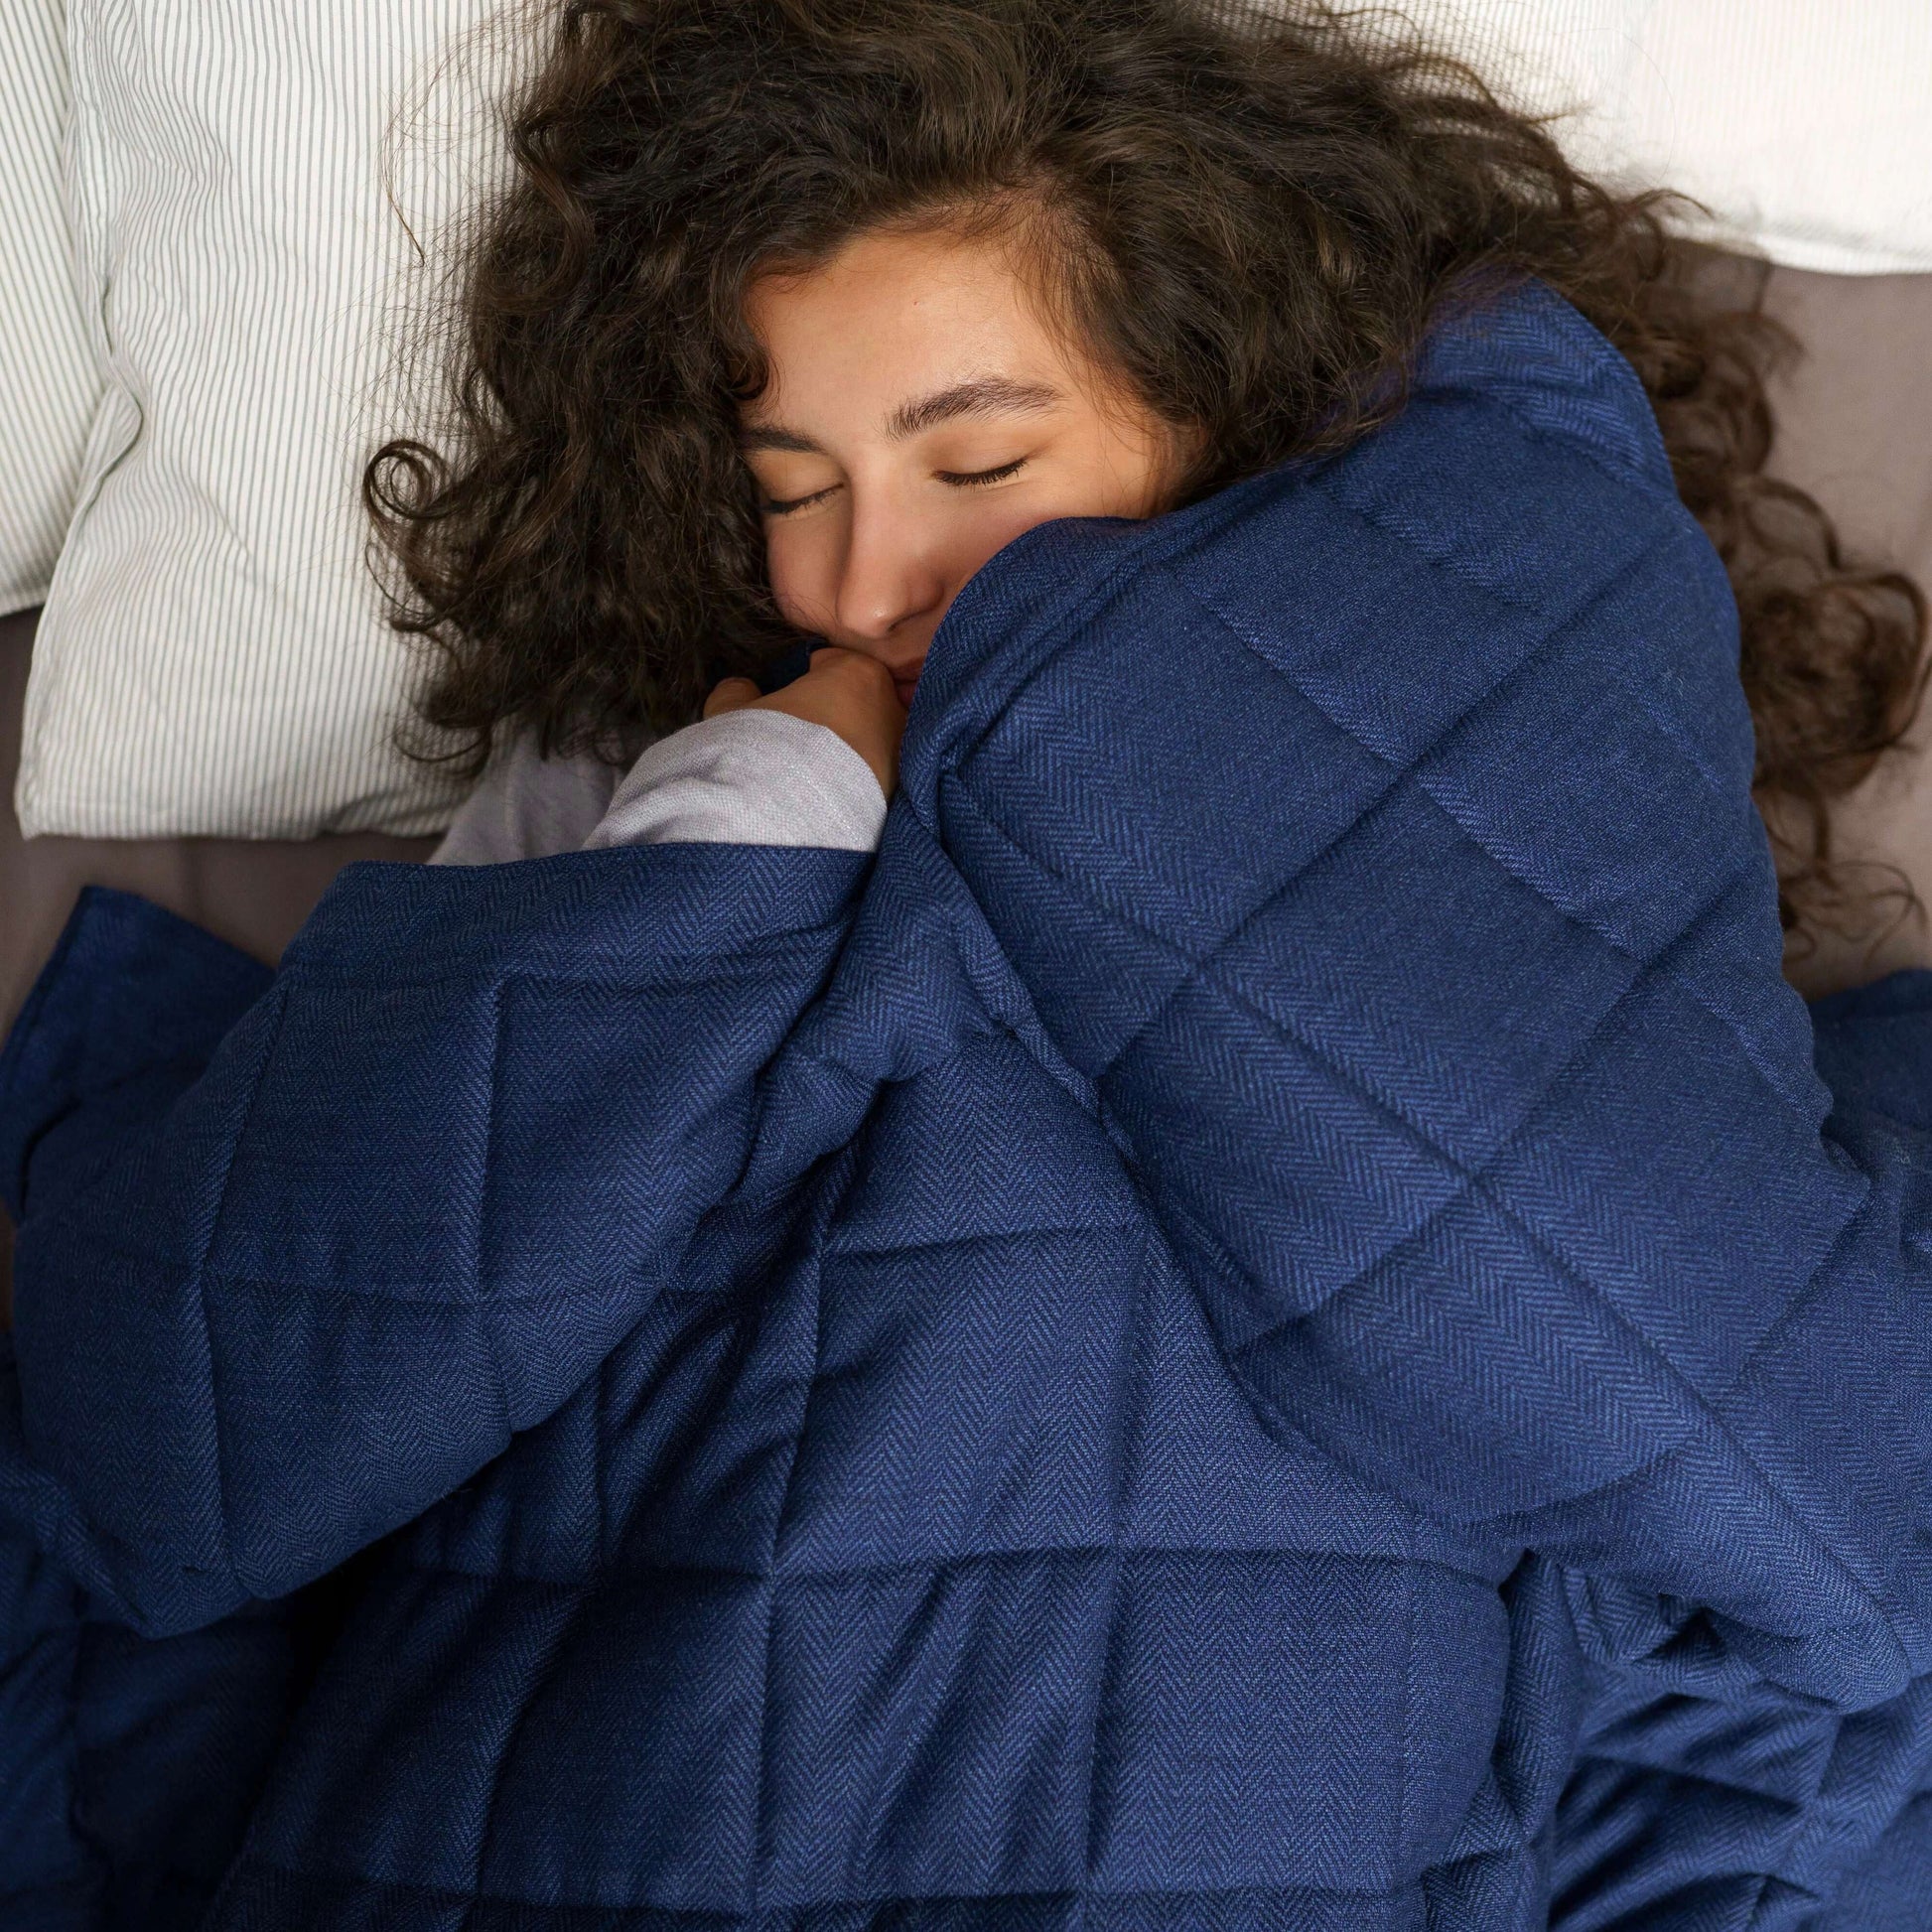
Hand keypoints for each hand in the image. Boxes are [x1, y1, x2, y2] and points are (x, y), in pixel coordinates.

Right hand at [703, 646, 906, 798]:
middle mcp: (889, 707)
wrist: (791, 818)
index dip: (804, 678)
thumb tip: (741, 689)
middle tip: (797, 737)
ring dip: (844, 752)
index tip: (786, 697)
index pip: (830, 662)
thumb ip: (737, 691)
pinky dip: (851, 784)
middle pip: (856, 702)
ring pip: (867, 742)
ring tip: (809, 773)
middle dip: (832, 715)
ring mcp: (899, 752)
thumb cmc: (764, 747)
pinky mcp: (897, 794)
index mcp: (857, 672)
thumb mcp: (731, 711)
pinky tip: (823, 797)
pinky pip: (870, 779)